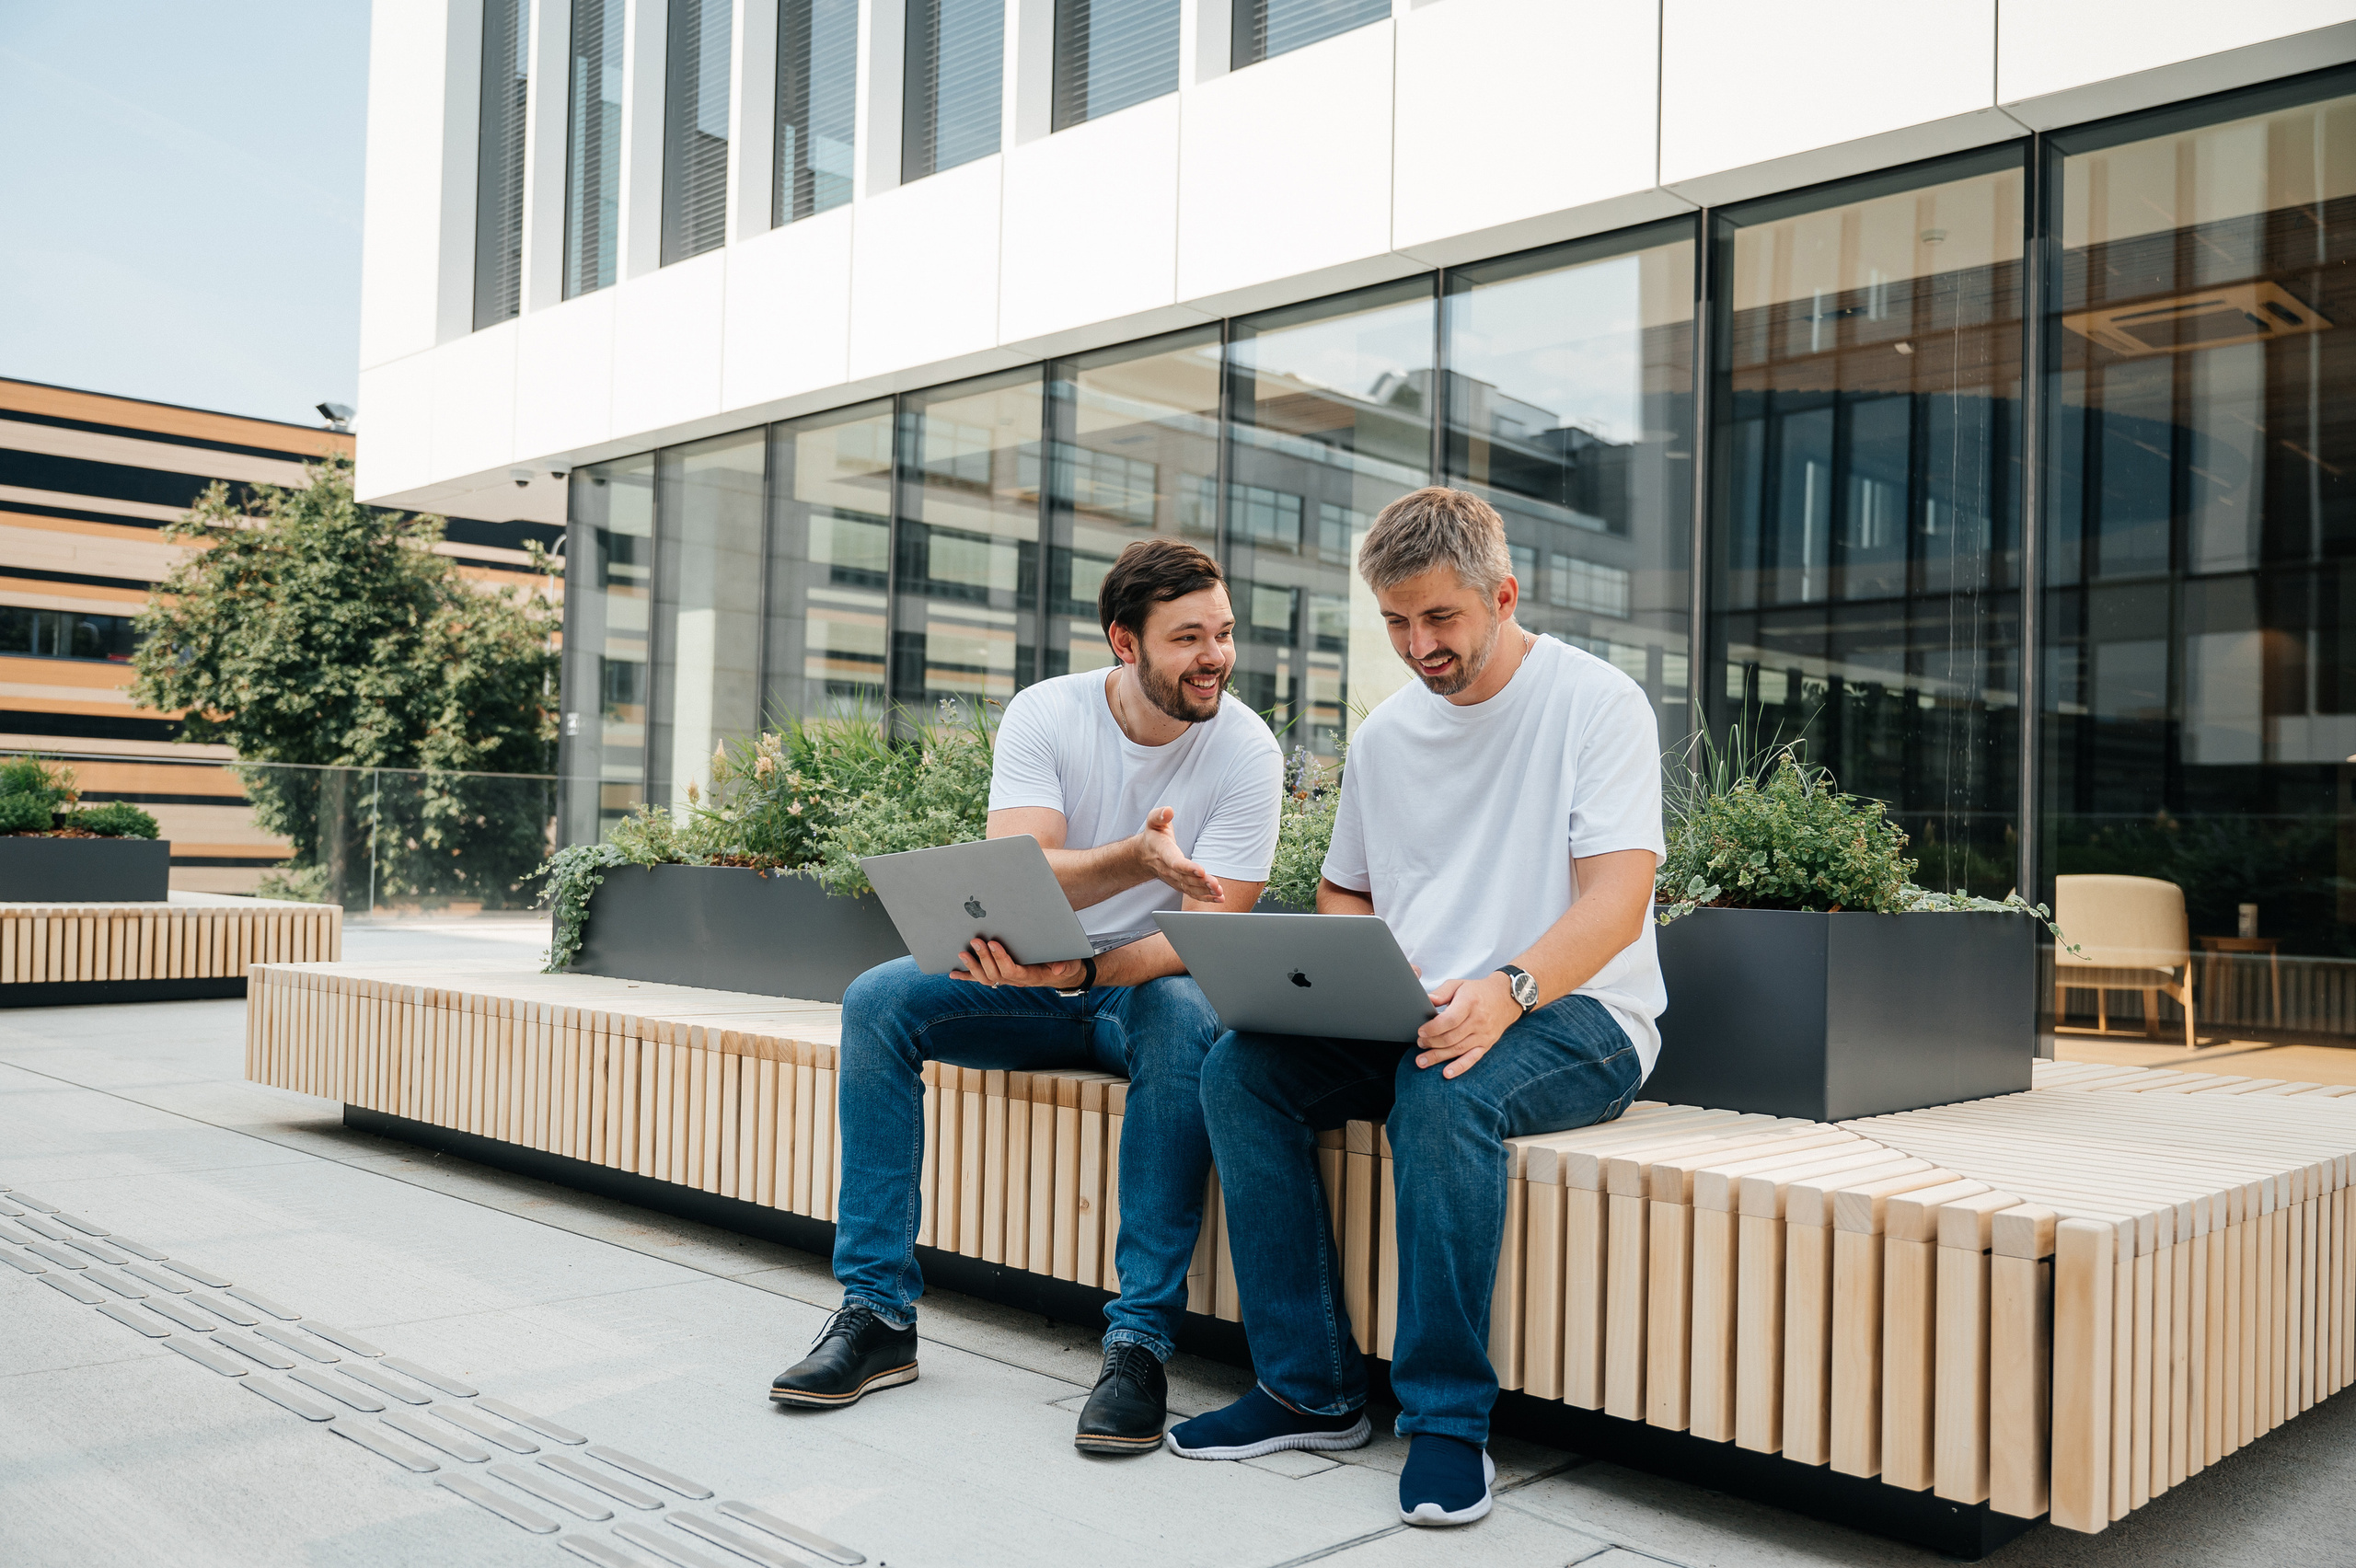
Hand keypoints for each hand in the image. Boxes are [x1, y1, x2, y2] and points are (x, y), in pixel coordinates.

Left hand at [951, 939, 1086, 990]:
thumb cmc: (1063, 964)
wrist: (1059, 972)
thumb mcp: (1069, 963)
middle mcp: (1015, 981)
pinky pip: (980, 978)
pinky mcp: (999, 976)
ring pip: (985, 978)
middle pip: (995, 974)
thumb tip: (1059, 969)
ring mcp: (1005, 979)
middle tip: (975, 940)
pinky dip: (966, 975)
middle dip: (984, 958)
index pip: (1012, 971)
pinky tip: (953, 972)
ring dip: (972, 966)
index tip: (993, 943)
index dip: (1001, 958)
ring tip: (962, 952)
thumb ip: (1065, 965)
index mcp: (1030, 977)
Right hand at [1132, 806, 1223, 901]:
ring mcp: (1173, 878)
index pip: (1175, 862)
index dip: (1187, 867)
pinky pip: (1192, 893)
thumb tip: (1169, 811)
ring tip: (1219, 893)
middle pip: (1185, 878)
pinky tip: (1218, 898)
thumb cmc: (1154, 835)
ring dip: (1205, 892)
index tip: (1201, 870)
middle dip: (1201, 883)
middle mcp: (1167, 868)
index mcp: (1162, 851)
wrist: (1144, 854)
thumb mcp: (1153, 821)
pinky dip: (1205, 897)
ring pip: (1189, 888)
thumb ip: (1159, 815)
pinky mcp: (1179, 884)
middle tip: (1215, 885)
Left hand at [1414, 974, 1519, 1077]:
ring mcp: (1483, 1034)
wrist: (1505, 998)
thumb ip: (1441, 993)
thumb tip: (1427, 1001)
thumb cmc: (1477, 991)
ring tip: (1422, 1061)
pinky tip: (1446, 1073)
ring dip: (1438, 1056)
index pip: (1450, 1020)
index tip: (1421, 1032)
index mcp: (1469, 1003)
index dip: (1433, 1028)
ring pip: (1458, 1049)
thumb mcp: (1458, 984)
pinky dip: (1459, 1067)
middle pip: (1451, 1037)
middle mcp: (1478, 1020)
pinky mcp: (1486, 1045)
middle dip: (1432, 1043)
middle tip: (1420, 1044)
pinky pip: (1472, 1059)